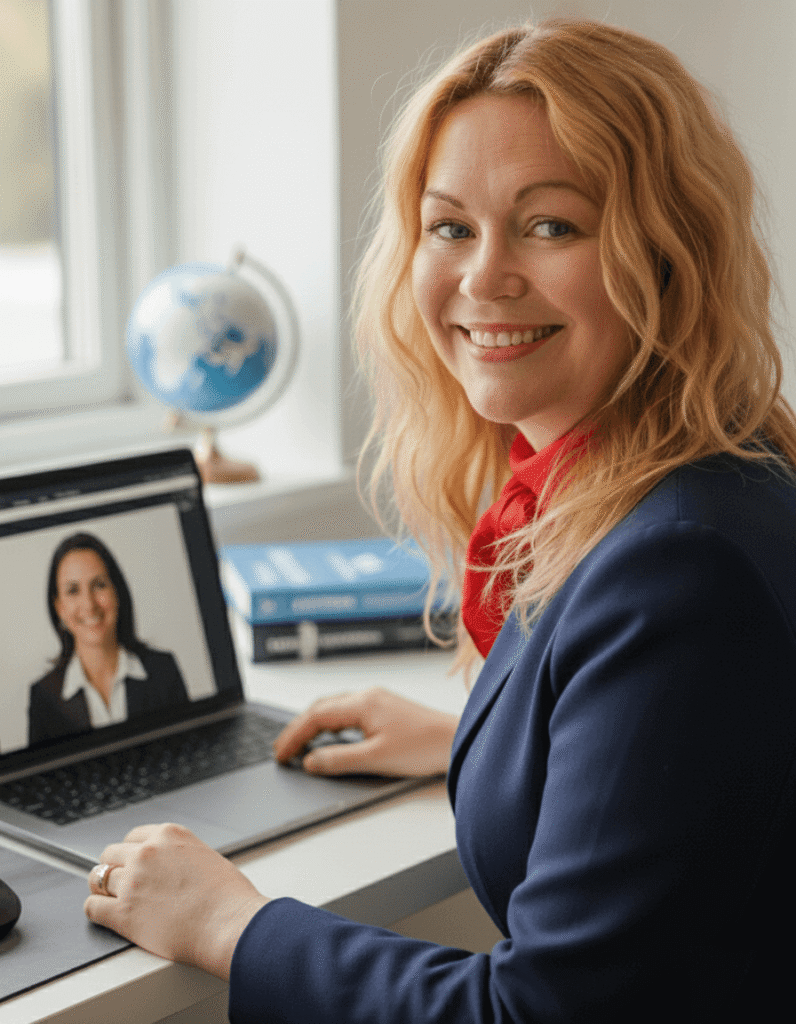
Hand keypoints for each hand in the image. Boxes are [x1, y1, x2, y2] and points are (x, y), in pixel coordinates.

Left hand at [84, 823, 267, 979]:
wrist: (228, 923)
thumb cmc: (228, 896)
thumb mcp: (205, 857)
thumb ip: (180, 856)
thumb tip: (170, 868)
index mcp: (169, 835)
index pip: (133, 836)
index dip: (131, 852)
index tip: (130, 862)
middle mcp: (147, 852)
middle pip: (110, 854)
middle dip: (115, 868)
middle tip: (122, 883)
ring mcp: (132, 881)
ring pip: (98, 879)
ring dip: (104, 889)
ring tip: (112, 899)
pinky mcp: (123, 912)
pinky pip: (92, 907)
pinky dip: (96, 910)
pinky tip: (105, 914)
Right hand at [272, 687, 458, 776]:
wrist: (455, 740)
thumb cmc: (423, 747)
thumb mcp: (375, 759)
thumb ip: (338, 759)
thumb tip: (310, 761)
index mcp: (362, 703)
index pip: (315, 716)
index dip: (294, 735)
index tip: (281, 753)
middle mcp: (367, 695)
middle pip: (321, 707)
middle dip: (298, 728)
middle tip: (283, 750)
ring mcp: (377, 699)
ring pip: (334, 708)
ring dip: (314, 724)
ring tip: (300, 745)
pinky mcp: (385, 707)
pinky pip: (347, 711)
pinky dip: (330, 724)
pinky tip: (330, 737)